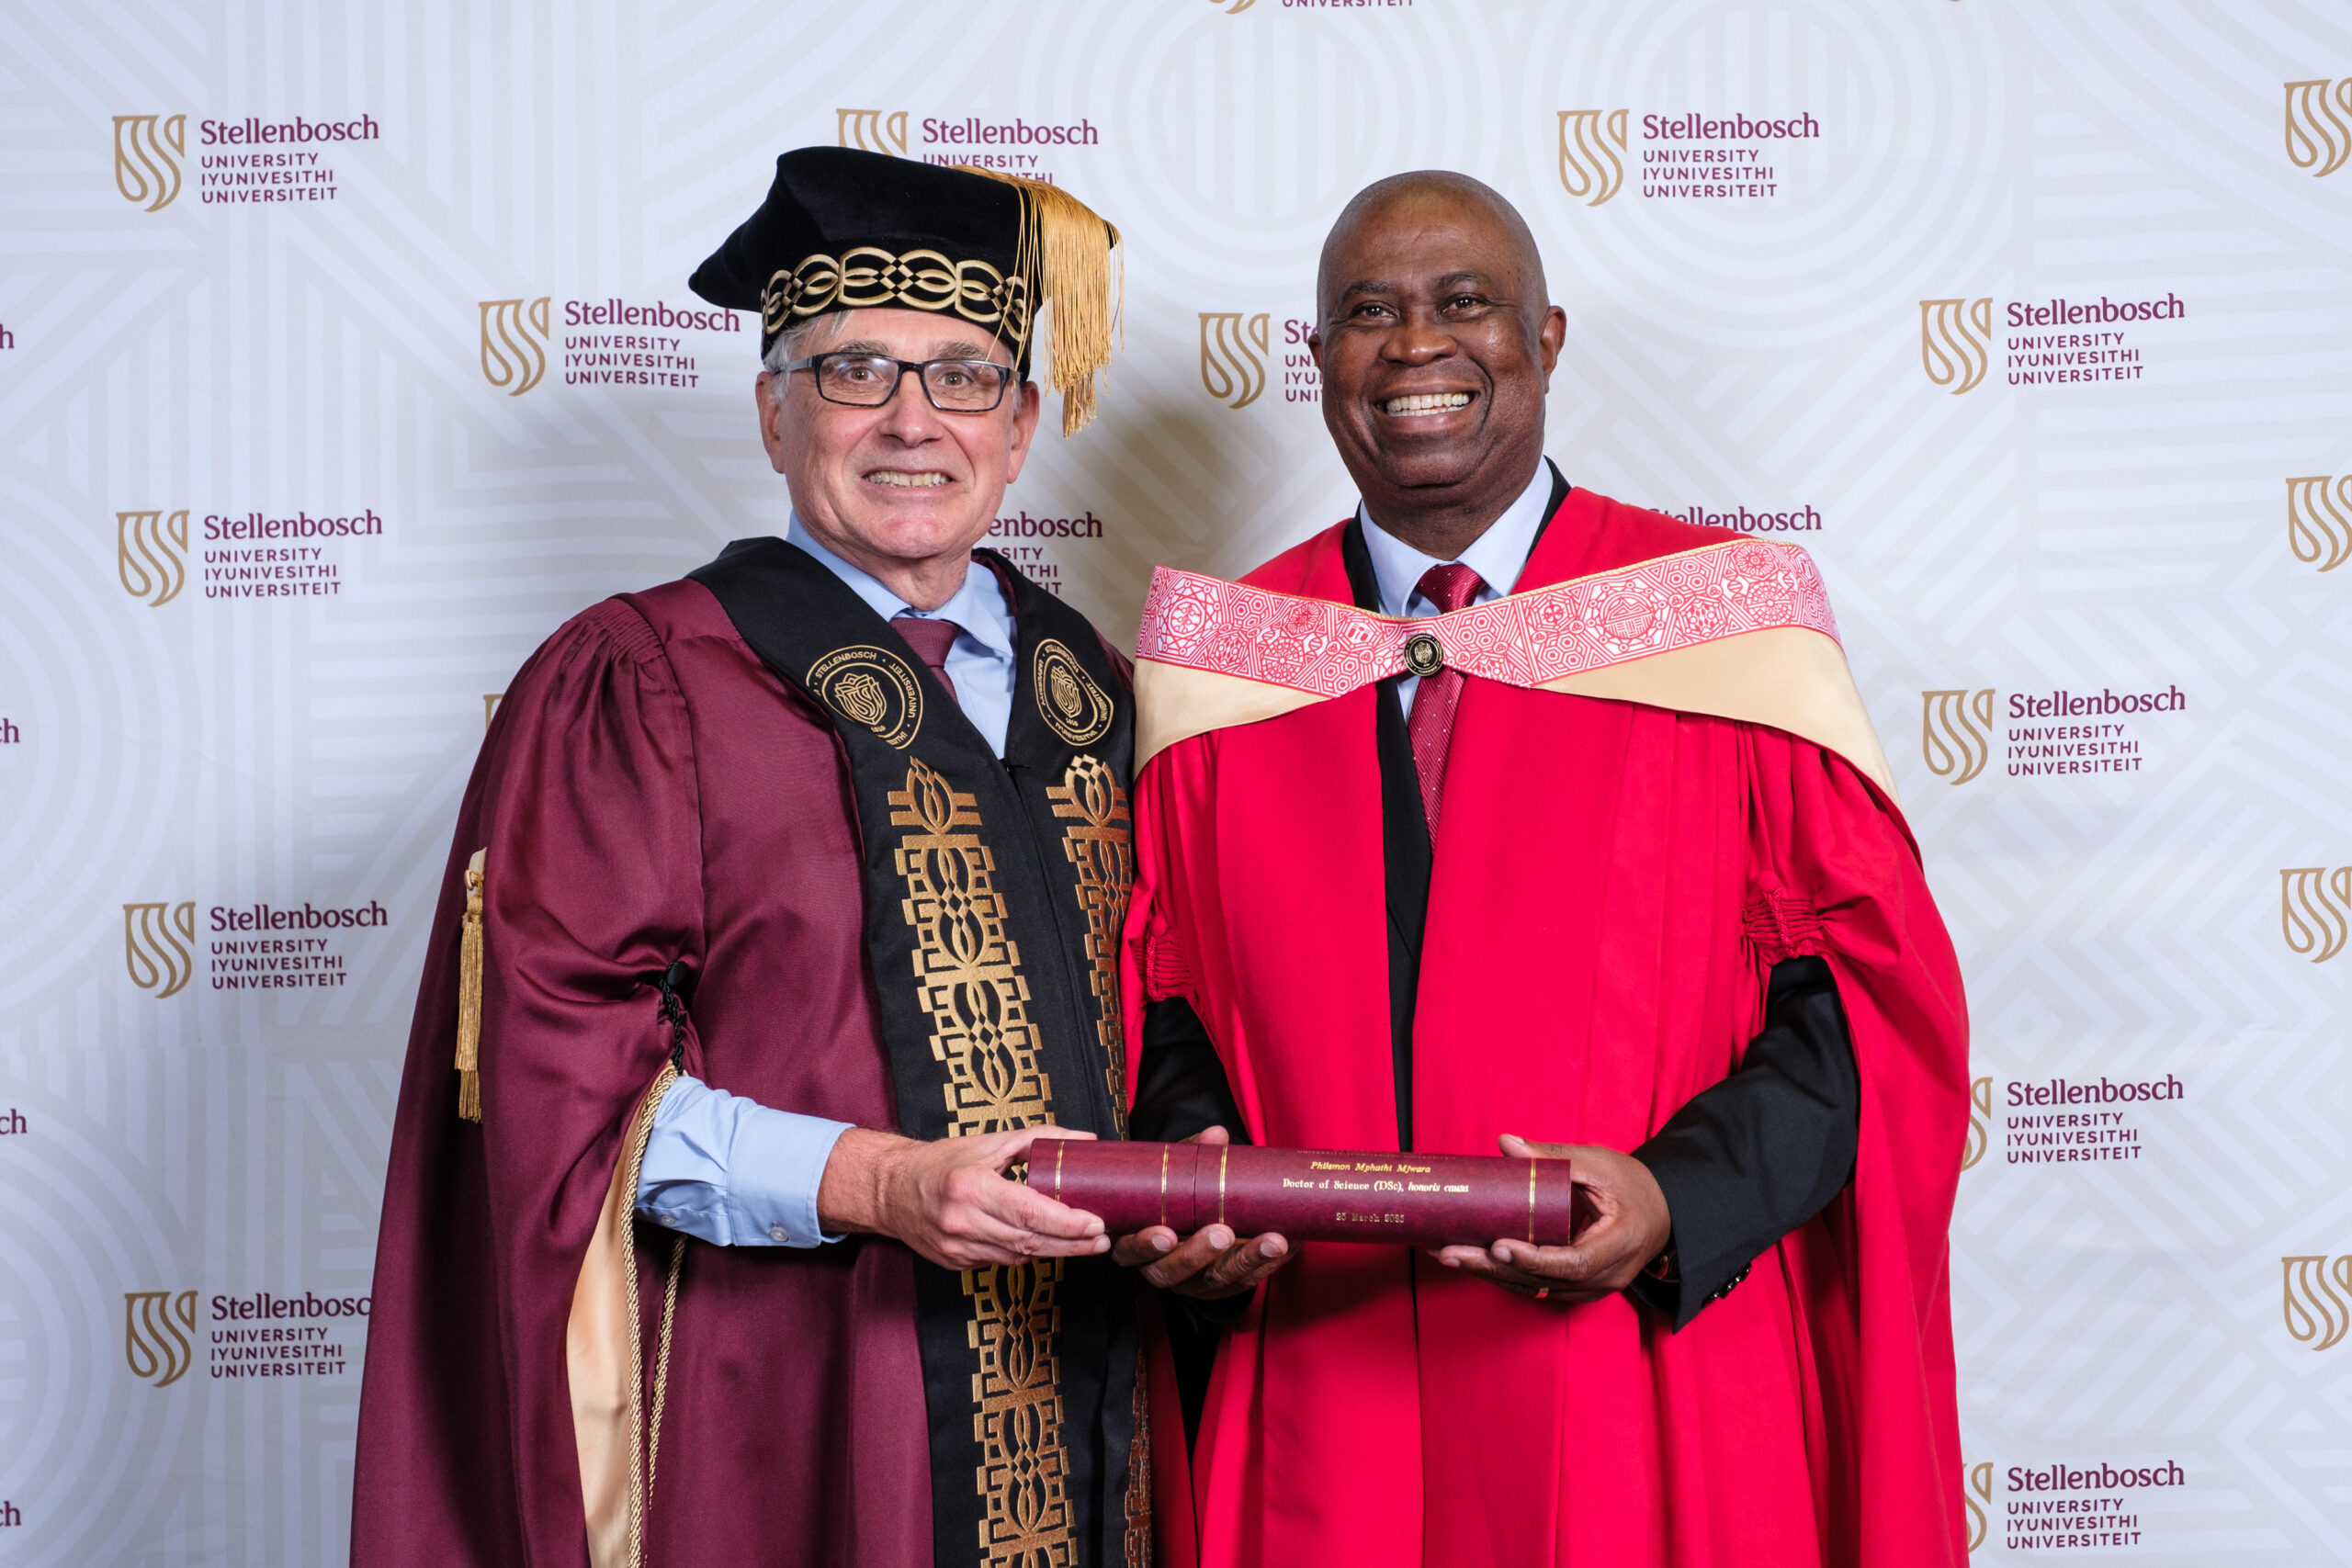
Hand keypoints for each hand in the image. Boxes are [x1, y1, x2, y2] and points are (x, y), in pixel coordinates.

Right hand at [816, 1125, 1109, 1270]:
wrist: (890, 1189)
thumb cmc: (941, 1161)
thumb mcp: (989, 1142)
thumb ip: (1039, 1140)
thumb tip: (1084, 1141)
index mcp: (971, 1187)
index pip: (1030, 1212)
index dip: (1067, 1223)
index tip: (1096, 1223)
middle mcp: (963, 1222)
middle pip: (1030, 1241)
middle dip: (1072, 1244)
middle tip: (1103, 1240)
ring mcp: (958, 1248)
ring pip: (1018, 1256)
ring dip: (1054, 1251)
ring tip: (1084, 1242)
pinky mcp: (956, 1263)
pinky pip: (1001, 1261)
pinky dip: (1025, 1252)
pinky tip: (1044, 1243)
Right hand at [1107, 1126, 1294, 1299]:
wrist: (1193, 1217)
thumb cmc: (1176, 1193)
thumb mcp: (1178, 1173)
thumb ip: (1192, 1155)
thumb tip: (1216, 1134)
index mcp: (1135, 1241)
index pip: (1130, 1251)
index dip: (1144, 1246)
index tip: (1166, 1234)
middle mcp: (1159, 1267)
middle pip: (1172, 1271)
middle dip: (1200, 1253)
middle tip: (1223, 1233)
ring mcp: (1191, 1281)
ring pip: (1214, 1280)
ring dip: (1246, 1260)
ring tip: (1272, 1240)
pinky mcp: (1220, 1287)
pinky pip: (1243, 1282)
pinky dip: (1266, 1264)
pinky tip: (1287, 1246)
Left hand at [1433, 1133, 1670, 1304]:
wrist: (1661, 1214)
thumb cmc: (1633, 1187)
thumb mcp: (1600, 1164)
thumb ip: (1554, 1157)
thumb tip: (1506, 1144)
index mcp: (1617, 1246)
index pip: (1572, 1262)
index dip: (1532, 1258)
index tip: (1498, 1245)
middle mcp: (1603, 1277)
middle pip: (1542, 1280)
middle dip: (1491, 1267)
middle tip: (1449, 1251)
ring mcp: (1589, 1288)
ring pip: (1533, 1287)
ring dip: (1488, 1272)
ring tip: (1446, 1253)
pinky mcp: (1575, 1287)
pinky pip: (1536, 1285)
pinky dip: (1503, 1274)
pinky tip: (1472, 1259)